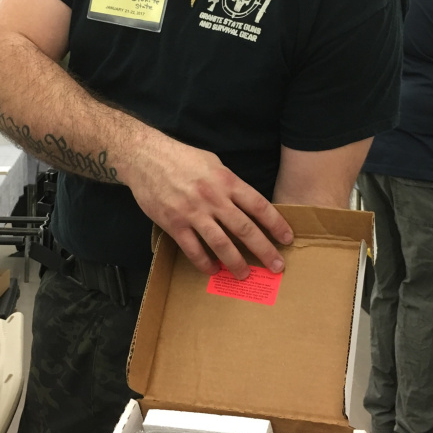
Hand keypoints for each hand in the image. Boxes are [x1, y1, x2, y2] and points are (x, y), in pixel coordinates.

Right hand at [123, 134, 293, 279]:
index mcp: (227, 181)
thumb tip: (246, 202)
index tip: (286, 238)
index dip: (276, 224)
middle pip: (245, 229)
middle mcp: (214, 198)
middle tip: (277, 266)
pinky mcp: (174, 224)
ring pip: (221, 244)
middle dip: (264, 250)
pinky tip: (212, 270)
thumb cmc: (181, 158)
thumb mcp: (213, 163)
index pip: (259, 206)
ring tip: (245, 275)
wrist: (146, 157)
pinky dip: (204, 263)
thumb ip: (230, 183)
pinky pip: (193, 249)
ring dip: (236, 262)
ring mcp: (193, 213)